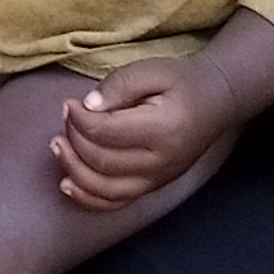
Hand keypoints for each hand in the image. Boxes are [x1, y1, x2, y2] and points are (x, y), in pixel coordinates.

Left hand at [52, 67, 222, 212]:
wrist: (215, 102)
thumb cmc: (182, 82)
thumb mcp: (152, 70)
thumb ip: (119, 85)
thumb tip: (87, 106)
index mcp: (162, 130)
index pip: (106, 132)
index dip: (79, 119)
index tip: (69, 103)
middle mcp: (160, 163)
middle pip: (101, 161)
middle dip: (74, 139)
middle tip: (67, 115)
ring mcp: (156, 180)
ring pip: (104, 189)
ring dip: (73, 170)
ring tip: (57, 146)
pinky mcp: (151, 188)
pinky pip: (115, 203)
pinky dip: (87, 198)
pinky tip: (67, 184)